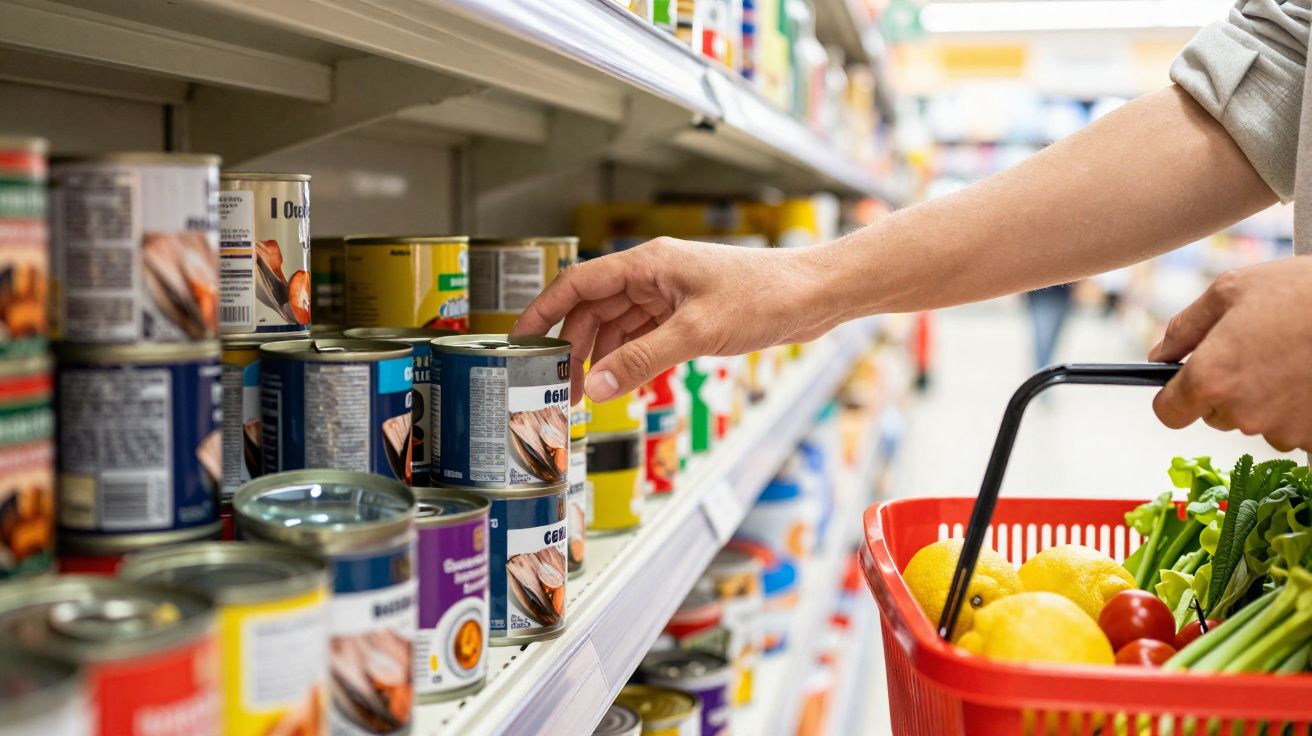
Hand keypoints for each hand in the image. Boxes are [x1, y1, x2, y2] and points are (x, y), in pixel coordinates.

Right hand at [511, 237, 837, 401]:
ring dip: (599, 355)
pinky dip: (628, 357)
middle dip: (572, 345)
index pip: (578, 283)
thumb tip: (595, 387)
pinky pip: (644, 335)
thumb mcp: (695, 334)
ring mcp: (671, 294)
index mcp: (648, 263)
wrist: (815, 295)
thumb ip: (640, 361)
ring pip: (618, 324)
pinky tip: (620, 381)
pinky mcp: (689, 312)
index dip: (543, 311)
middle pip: (593, 308)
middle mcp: (654, 274)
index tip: (519, 340)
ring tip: (585, 392)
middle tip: (557, 386)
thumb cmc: (765, 296)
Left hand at [1149, 257, 1311, 450]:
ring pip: (1257, 421)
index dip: (1175, 397)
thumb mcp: (1231, 290)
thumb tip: (1160, 355)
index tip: (1184, 385)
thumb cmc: (1302, 291)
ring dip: (1267, 399)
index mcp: (1211, 377)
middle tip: (1258, 352)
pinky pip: (1296, 428)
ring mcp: (1283, 429)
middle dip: (1227, 389)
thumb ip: (1185, 327)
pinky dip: (1301, 408)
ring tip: (1294, 358)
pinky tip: (1311, 374)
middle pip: (1215, 414)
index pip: (1169, 413)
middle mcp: (1243, 412)